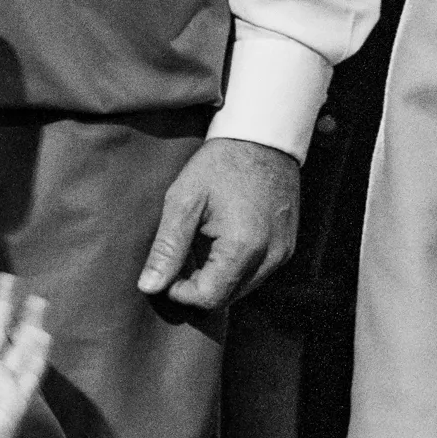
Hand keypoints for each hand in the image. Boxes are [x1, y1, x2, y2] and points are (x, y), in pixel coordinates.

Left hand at [137, 137, 299, 308]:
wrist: (262, 139)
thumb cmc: (219, 166)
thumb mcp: (183, 202)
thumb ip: (167, 249)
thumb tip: (149, 287)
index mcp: (244, 248)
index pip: (208, 298)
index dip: (180, 291)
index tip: (167, 269)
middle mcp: (271, 257)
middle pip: (225, 298)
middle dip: (197, 286)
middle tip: (180, 256)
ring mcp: (283, 253)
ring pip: (240, 288)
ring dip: (214, 277)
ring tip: (200, 245)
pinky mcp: (287, 247)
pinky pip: (255, 273)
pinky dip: (233, 267)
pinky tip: (219, 242)